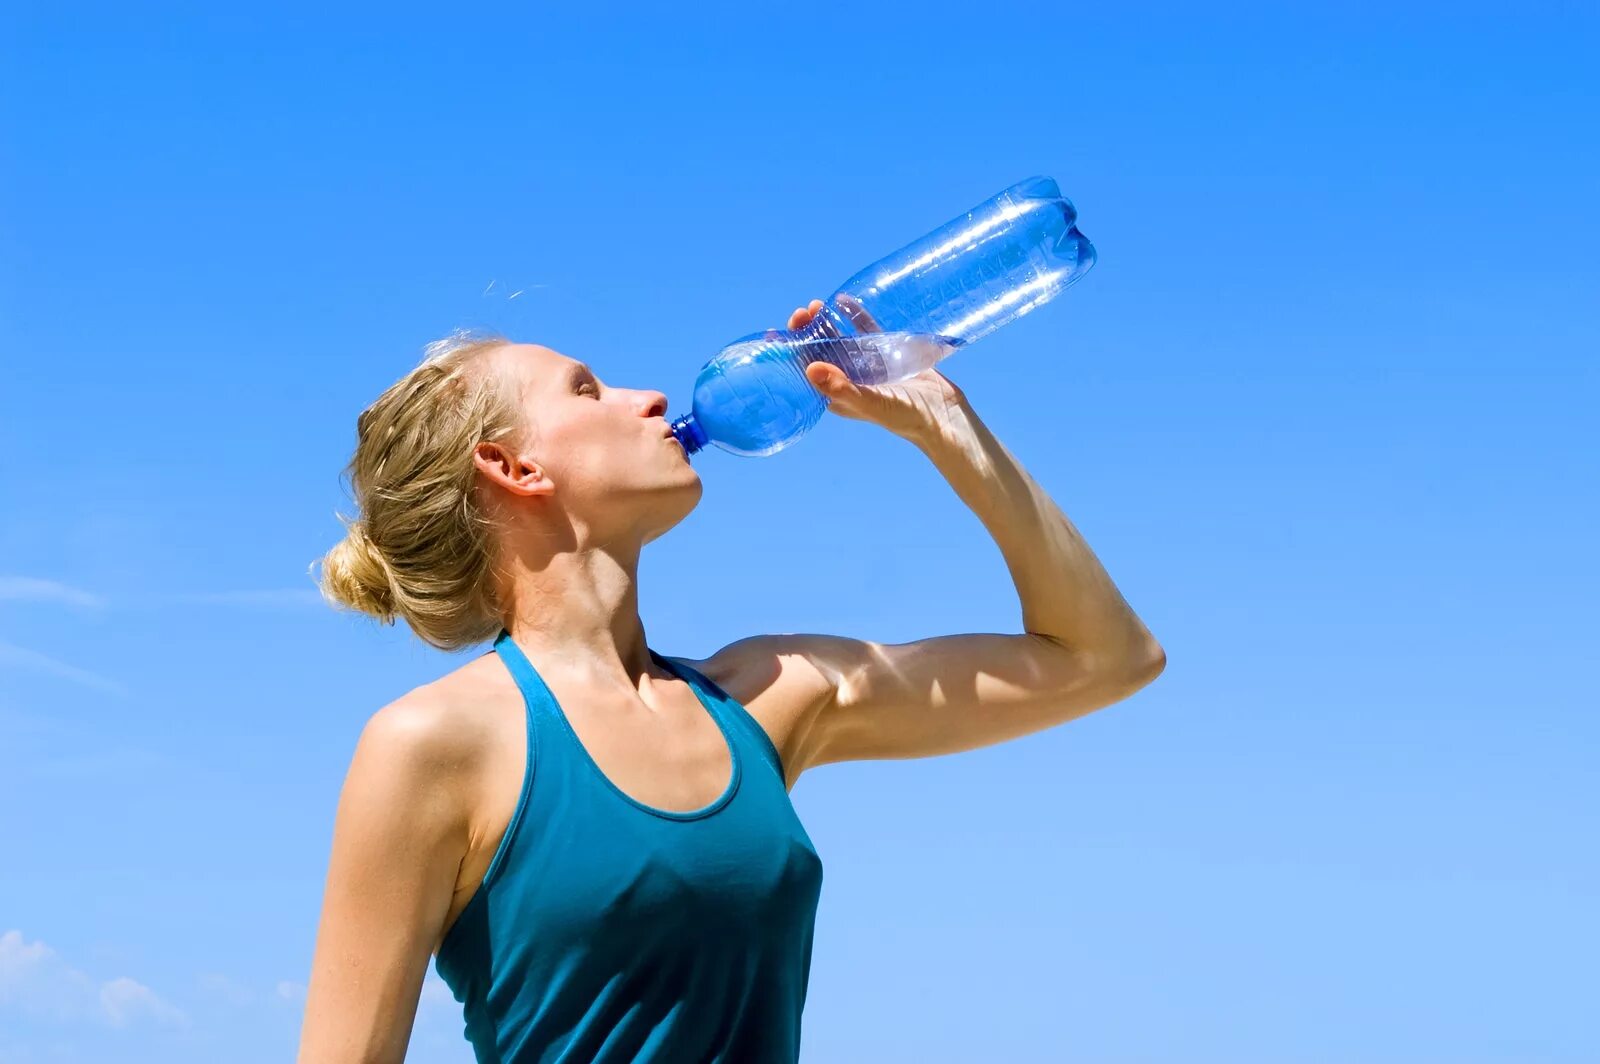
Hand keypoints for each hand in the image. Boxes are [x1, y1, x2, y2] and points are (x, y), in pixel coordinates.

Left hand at [787, 297, 969, 443]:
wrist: (943, 415)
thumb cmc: (905, 417)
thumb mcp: (871, 402)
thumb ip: (841, 388)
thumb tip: (809, 368)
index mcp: (838, 395)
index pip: (806, 371)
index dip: (791, 352)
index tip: (778, 334)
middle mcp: (849, 379)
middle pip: (820, 351)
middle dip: (807, 332)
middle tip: (802, 313)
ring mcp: (868, 366)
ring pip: (841, 339)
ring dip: (827, 323)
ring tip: (817, 305)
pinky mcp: (888, 354)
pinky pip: (867, 330)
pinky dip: (855, 316)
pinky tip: (845, 300)